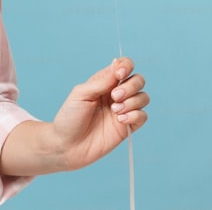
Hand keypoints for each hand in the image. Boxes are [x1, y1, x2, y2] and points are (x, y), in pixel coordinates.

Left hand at [50, 56, 148, 170]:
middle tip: (114, 97)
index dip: (126, 66)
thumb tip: (117, 68)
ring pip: (143, 97)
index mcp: (104, 82)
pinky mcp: (127, 126)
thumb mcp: (80, 94)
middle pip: (138, 80)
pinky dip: (135, 115)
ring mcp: (123, 110)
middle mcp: (116, 94)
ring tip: (115, 111)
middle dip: (130, 86)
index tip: (119, 74)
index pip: (124, 66)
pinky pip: (143, 116)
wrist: (68, 145)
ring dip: (132, 102)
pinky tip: (120, 120)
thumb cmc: (69, 117)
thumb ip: (101, 82)